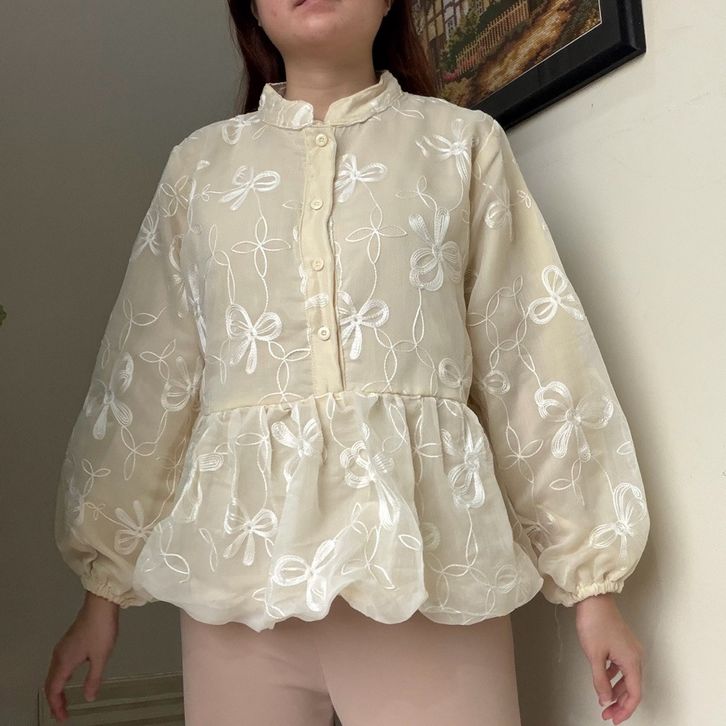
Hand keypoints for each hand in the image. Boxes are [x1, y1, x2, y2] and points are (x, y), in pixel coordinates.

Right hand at [44, 591, 119, 721]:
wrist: (100, 605)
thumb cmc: (100, 628)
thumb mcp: (101, 657)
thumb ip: (93, 679)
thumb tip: (89, 697)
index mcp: (64, 662)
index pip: (54, 690)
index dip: (57, 706)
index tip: (63, 718)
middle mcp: (59, 655)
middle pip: (50, 684)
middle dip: (54, 701)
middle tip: (62, 713)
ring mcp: (63, 648)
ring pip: (53, 674)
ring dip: (56, 689)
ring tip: (63, 700)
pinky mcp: (68, 642)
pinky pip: (58, 665)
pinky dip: (60, 678)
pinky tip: (69, 677)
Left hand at [575, 593, 643, 723]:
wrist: (593, 599)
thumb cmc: (595, 622)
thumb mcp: (594, 655)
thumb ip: (600, 680)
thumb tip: (605, 699)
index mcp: (632, 661)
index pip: (634, 694)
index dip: (625, 710)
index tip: (614, 718)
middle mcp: (635, 656)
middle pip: (632, 688)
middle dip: (620, 703)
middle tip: (607, 713)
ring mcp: (630, 649)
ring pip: (627, 678)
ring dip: (616, 691)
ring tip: (604, 700)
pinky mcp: (622, 643)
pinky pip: (622, 667)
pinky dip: (614, 677)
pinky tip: (604, 680)